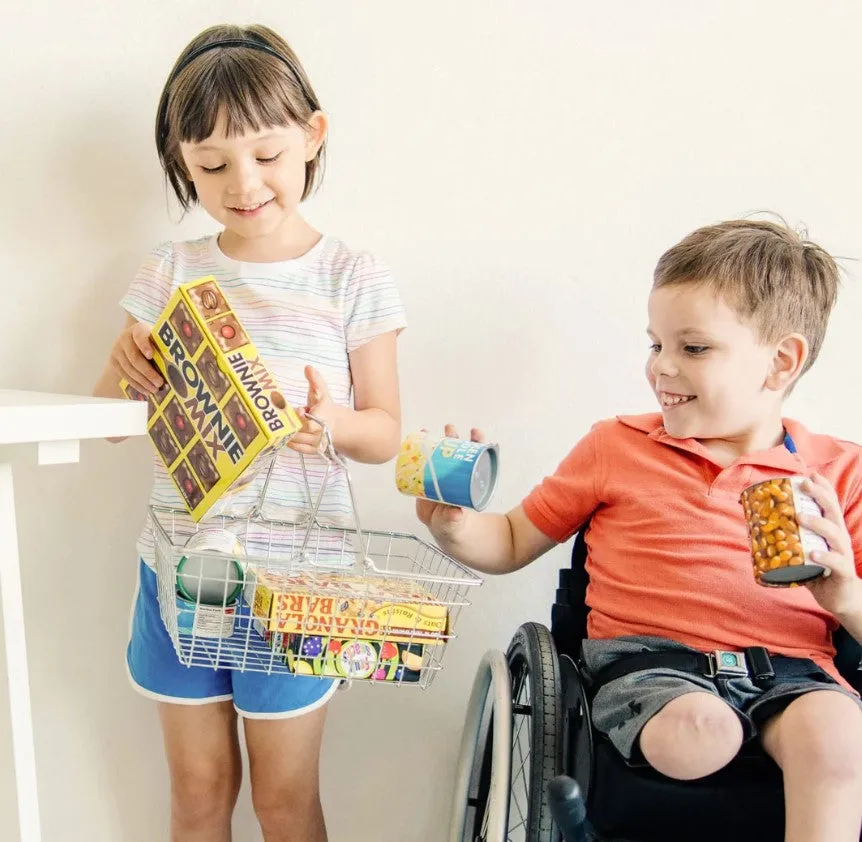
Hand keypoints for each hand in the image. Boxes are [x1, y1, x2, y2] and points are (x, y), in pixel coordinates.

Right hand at [110, 322, 161, 393]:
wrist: (135, 341)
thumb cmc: (153, 341)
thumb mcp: (158, 339)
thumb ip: (163, 347)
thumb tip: (178, 364)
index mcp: (138, 329)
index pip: (140, 336)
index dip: (145, 345)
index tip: (151, 355)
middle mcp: (124, 338)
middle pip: (134, 357)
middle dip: (148, 372)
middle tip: (159, 382)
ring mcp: (117, 350)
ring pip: (129, 369)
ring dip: (143, 382)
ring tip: (155, 389)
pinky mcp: (113, 362)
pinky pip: (124, 375)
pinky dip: (136, 385)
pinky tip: (146, 391)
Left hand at [287, 366, 336, 454]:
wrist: (338, 426)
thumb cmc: (326, 408)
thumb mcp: (322, 392)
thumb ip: (315, 380)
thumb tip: (308, 367)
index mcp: (323, 416)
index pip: (308, 420)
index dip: (300, 416)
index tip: (297, 409)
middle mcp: (320, 431)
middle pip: (300, 431)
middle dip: (290, 425)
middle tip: (281, 419)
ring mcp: (317, 442)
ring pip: (298, 441)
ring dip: (287, 434)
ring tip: (280, 427)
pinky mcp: (314, 450)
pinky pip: (301, 449)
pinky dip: (292, 444)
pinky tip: (285, 437)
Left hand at [416, 424, 483, 540]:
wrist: (470, 542)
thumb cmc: (452, 532)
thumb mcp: (448, 527)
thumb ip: (450, 521)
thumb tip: (455, 512)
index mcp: (429, 491)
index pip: (426, 465)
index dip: (426, 449)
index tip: (425, 434)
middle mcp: (444, 484)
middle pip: (445, 457)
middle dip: (448, 441)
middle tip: (450, 428)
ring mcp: (460, 484)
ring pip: (463, 459)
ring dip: (468, 444)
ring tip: (474, 432)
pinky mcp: (474, 485)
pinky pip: (478, 467)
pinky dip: (483, 454)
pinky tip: (488, 444)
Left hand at [800, 473, 861, 616]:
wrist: (842, 599)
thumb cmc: (819, 570)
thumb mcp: (804, 550)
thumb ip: (789, 538)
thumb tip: (757, 525)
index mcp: (831, 530)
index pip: (830, 504)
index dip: (823, 488)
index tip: (810, 474)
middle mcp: (839, 538)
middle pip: (833, 511)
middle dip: (820, 495)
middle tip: (804, 485)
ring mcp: (842, 554)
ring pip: (835, 534)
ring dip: (818, 523)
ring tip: (800, 517)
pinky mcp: (843, 573)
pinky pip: (836, 562)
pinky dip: (825, 556)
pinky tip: (813, 552)